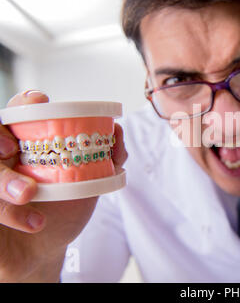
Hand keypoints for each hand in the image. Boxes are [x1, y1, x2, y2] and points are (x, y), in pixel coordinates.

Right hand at [0, 91, 126, 281]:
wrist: (43, 250)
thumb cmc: (63, 211)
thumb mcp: (88, 186)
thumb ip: (106, 159)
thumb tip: (116, 130)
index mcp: (28, 146)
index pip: (20, 113)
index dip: (25, 102)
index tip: (40, 102)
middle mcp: (4, 159)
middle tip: (13, 151)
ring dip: (4, 180)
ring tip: (28, 195)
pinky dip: (8, 211)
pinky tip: (34, 223)